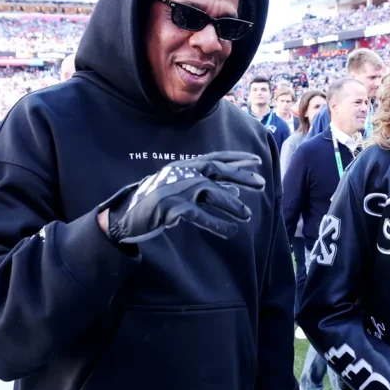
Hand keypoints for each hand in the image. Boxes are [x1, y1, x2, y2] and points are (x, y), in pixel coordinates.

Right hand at [99, 151, 264, 243]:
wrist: (127, 214)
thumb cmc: (157, 201)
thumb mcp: (183, 189)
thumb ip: (207, 188)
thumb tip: (234, 189)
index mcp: (184, 166)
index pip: (215, 158)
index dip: (236, 158)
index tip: (256, 161)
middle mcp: (182, 173)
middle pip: (216, 170)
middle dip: (240, 176)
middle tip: (262, 184)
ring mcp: (176, 189)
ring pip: (210, 192)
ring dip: (232, 204)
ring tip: (247, 216)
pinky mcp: (171, 208)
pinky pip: (199, 215)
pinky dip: (216, 223)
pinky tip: (230, 231)